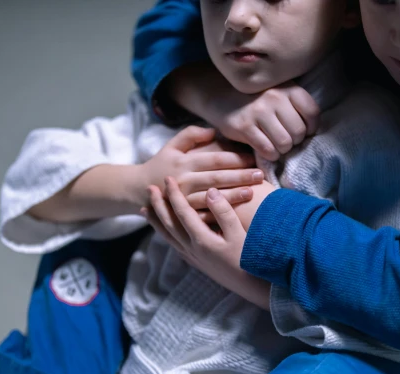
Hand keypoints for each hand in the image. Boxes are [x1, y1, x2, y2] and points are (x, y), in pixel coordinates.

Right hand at [136, 125, 262, 208]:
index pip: (214, 160)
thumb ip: (191, 135)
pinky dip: (218, 215)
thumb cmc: (162, 164)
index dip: (235, 158)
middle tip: (261, 175)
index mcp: (185, 162)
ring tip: (252, 192)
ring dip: (233, 196)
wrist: (139, 189)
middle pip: (217, 178)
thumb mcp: (172, 145)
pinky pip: (203, 216)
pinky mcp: (183, 215)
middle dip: (240, 176)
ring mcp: (184, 200)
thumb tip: (213, 131)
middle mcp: (184, 181)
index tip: (253, 158)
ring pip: (212, 198)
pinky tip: (235, 215)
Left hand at [143, 178, 270, 309]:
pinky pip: (174, 246)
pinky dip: (165, 235)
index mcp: (202, 240)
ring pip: (168, 237)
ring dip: (156, 221)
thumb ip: (224, 212)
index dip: (174, 195)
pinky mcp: (197, 263)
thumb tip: (210, 191)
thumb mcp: (239, 234)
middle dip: (159, 205)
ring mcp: (193, 258)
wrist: (252, 287)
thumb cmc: (250, 259)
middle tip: (149, 188)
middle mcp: (193, 249)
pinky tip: (165, 232)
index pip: (183, 213)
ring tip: (146, 210)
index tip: (167, 179)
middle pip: (169, 224)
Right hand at [210, 82, 319, 161]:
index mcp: (287, 88)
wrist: (220, 94)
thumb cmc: (256, 98)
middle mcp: (274, 97)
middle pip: (299, 132)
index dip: (311, 128)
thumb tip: (311, 132)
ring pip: (284, 143)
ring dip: (282, 150)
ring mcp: (259, 112)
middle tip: (285, 139)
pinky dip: (270, 154)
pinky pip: (267, 150)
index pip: (312, 113)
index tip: (302, 131)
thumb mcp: (278, 91)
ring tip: (275, 144)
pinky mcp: (244, 127)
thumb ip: (295, 105)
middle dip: (294, 141)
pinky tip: (266, 149)